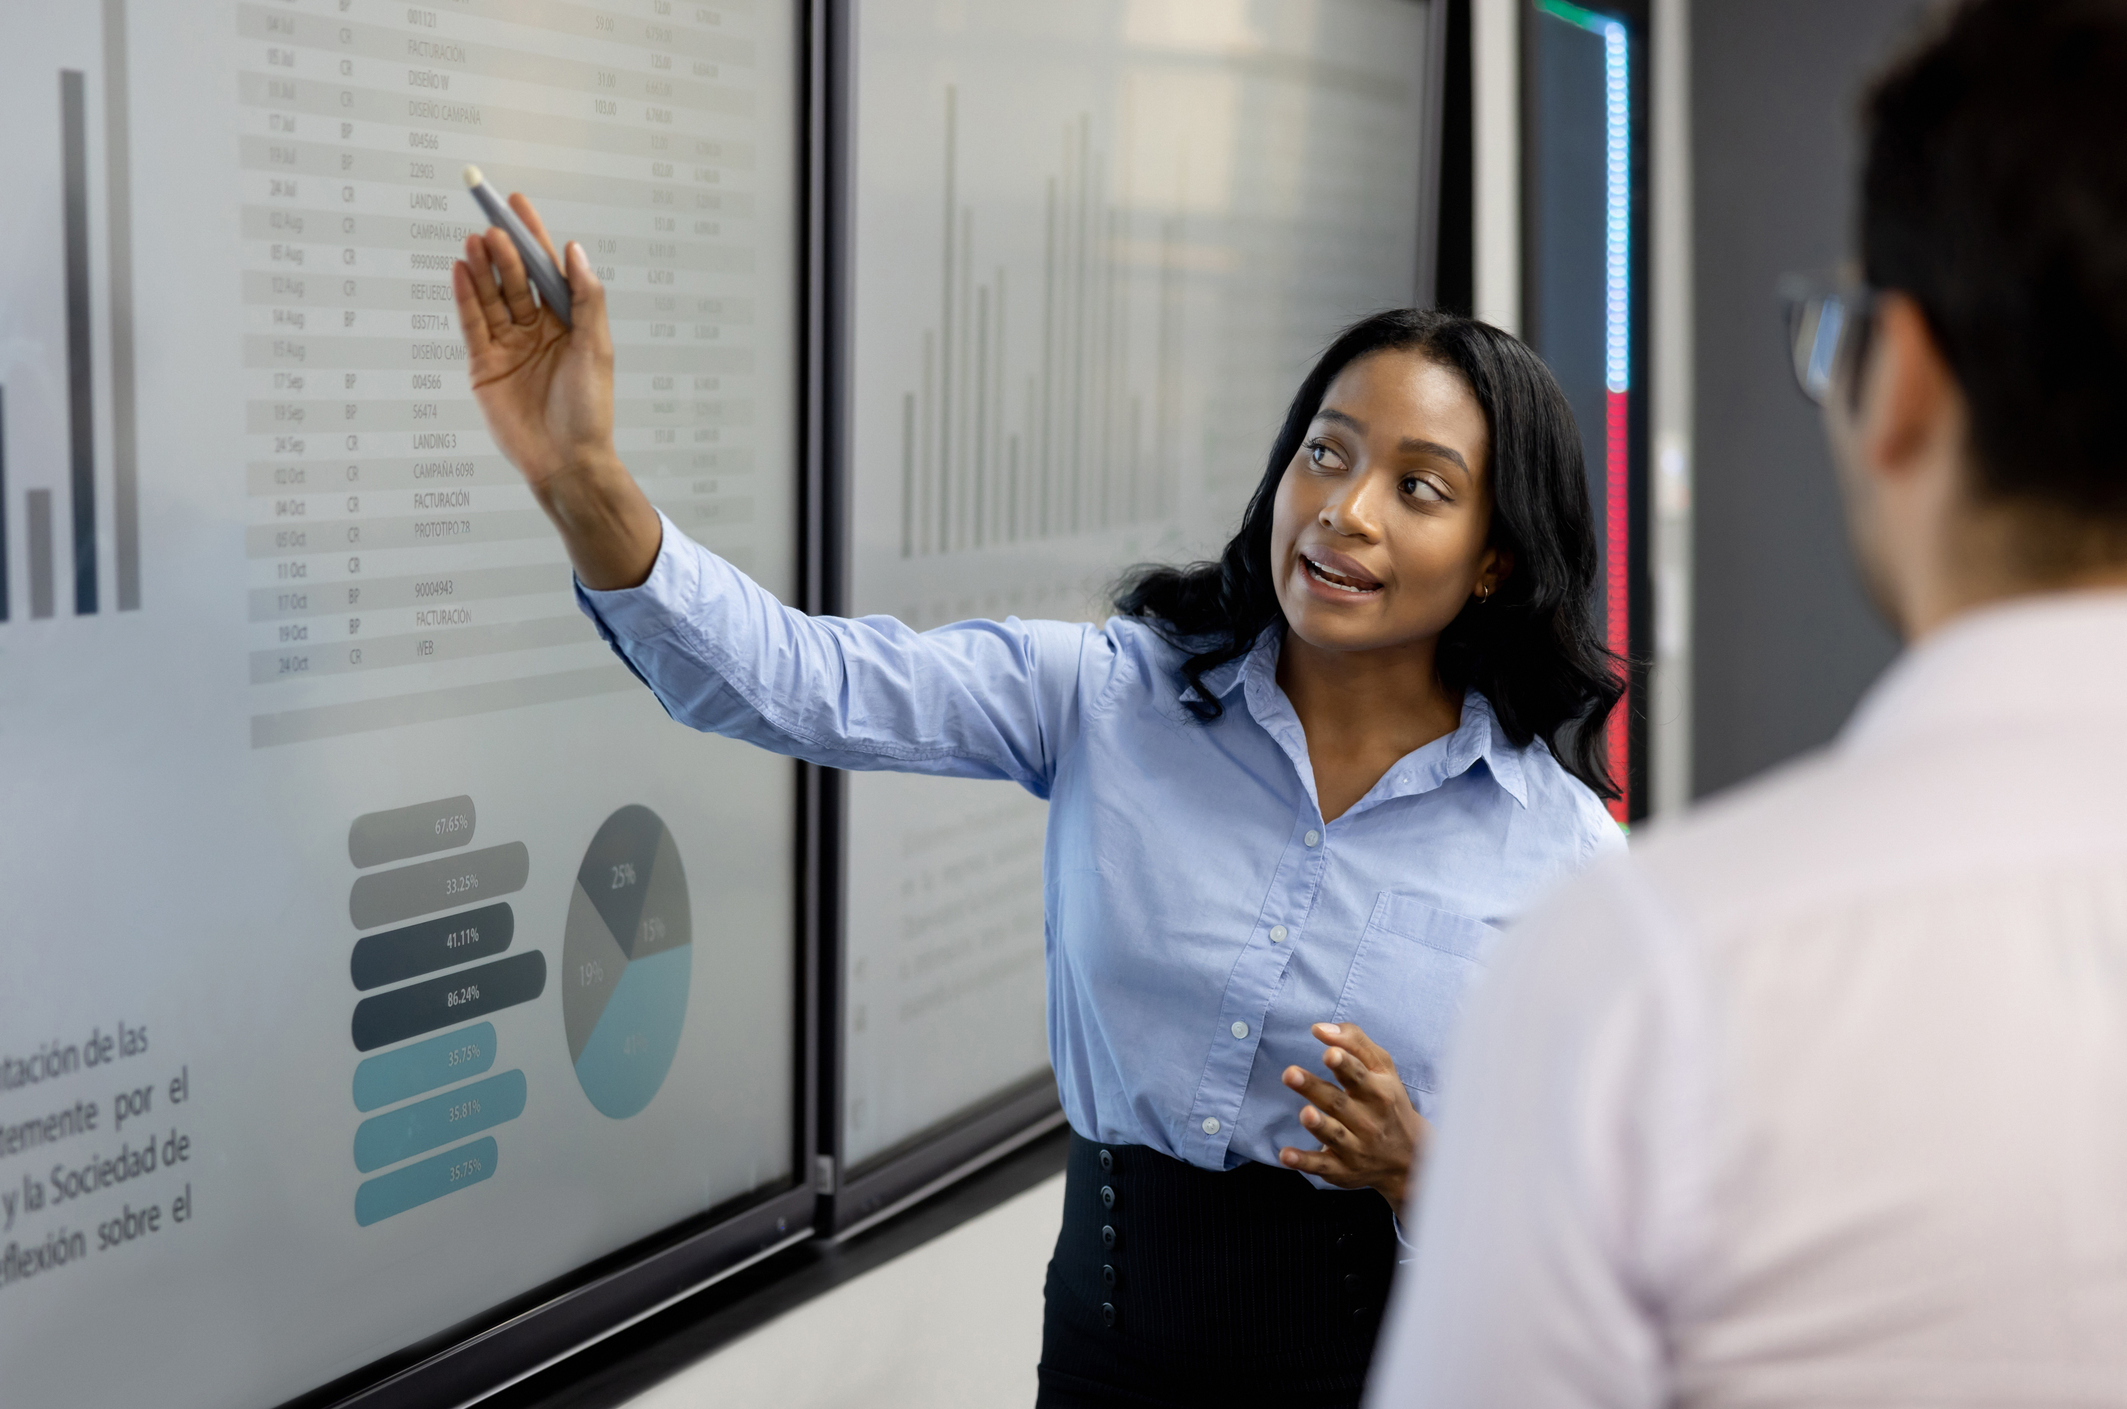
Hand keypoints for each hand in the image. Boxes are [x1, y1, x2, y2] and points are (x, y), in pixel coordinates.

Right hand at [451, 194, 659, 587]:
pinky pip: (472, 325)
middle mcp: (536, 330)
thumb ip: (587, 299)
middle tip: (492, 227)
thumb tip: (574, 250)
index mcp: (568, 323)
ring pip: (492, 298)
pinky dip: (465, 298)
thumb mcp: (596, 348)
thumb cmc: (590, 410)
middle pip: (516, 280)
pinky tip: (460, 271)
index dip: (533, 237)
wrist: (566, 462)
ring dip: (482, 269)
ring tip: (474, 241)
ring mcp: (508, 347)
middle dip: (505, 252)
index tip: (517, 203)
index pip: (547, 271)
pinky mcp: (484, 367)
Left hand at [1279, 1022, 1431, 1208]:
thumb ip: (1353, 1042)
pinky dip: (1303, 1162)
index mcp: (1379, 1092)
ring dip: (1318, 1126)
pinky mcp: (1342, 1170)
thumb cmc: (1388, 1101)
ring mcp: (1356, 1148)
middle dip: (1314, 1088)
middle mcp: (1369, 1121)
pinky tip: (1285, 1155)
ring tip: (1305, 1113)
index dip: (1344, 1065)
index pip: (1360, 1076)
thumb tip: (1318, 1028)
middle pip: (1338, 1103)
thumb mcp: (1382, 1068)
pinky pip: (1321, 1166)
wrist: (1410, 1157)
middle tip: (1290, 1073)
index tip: (1329, 1053)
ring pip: (1334, 1135)